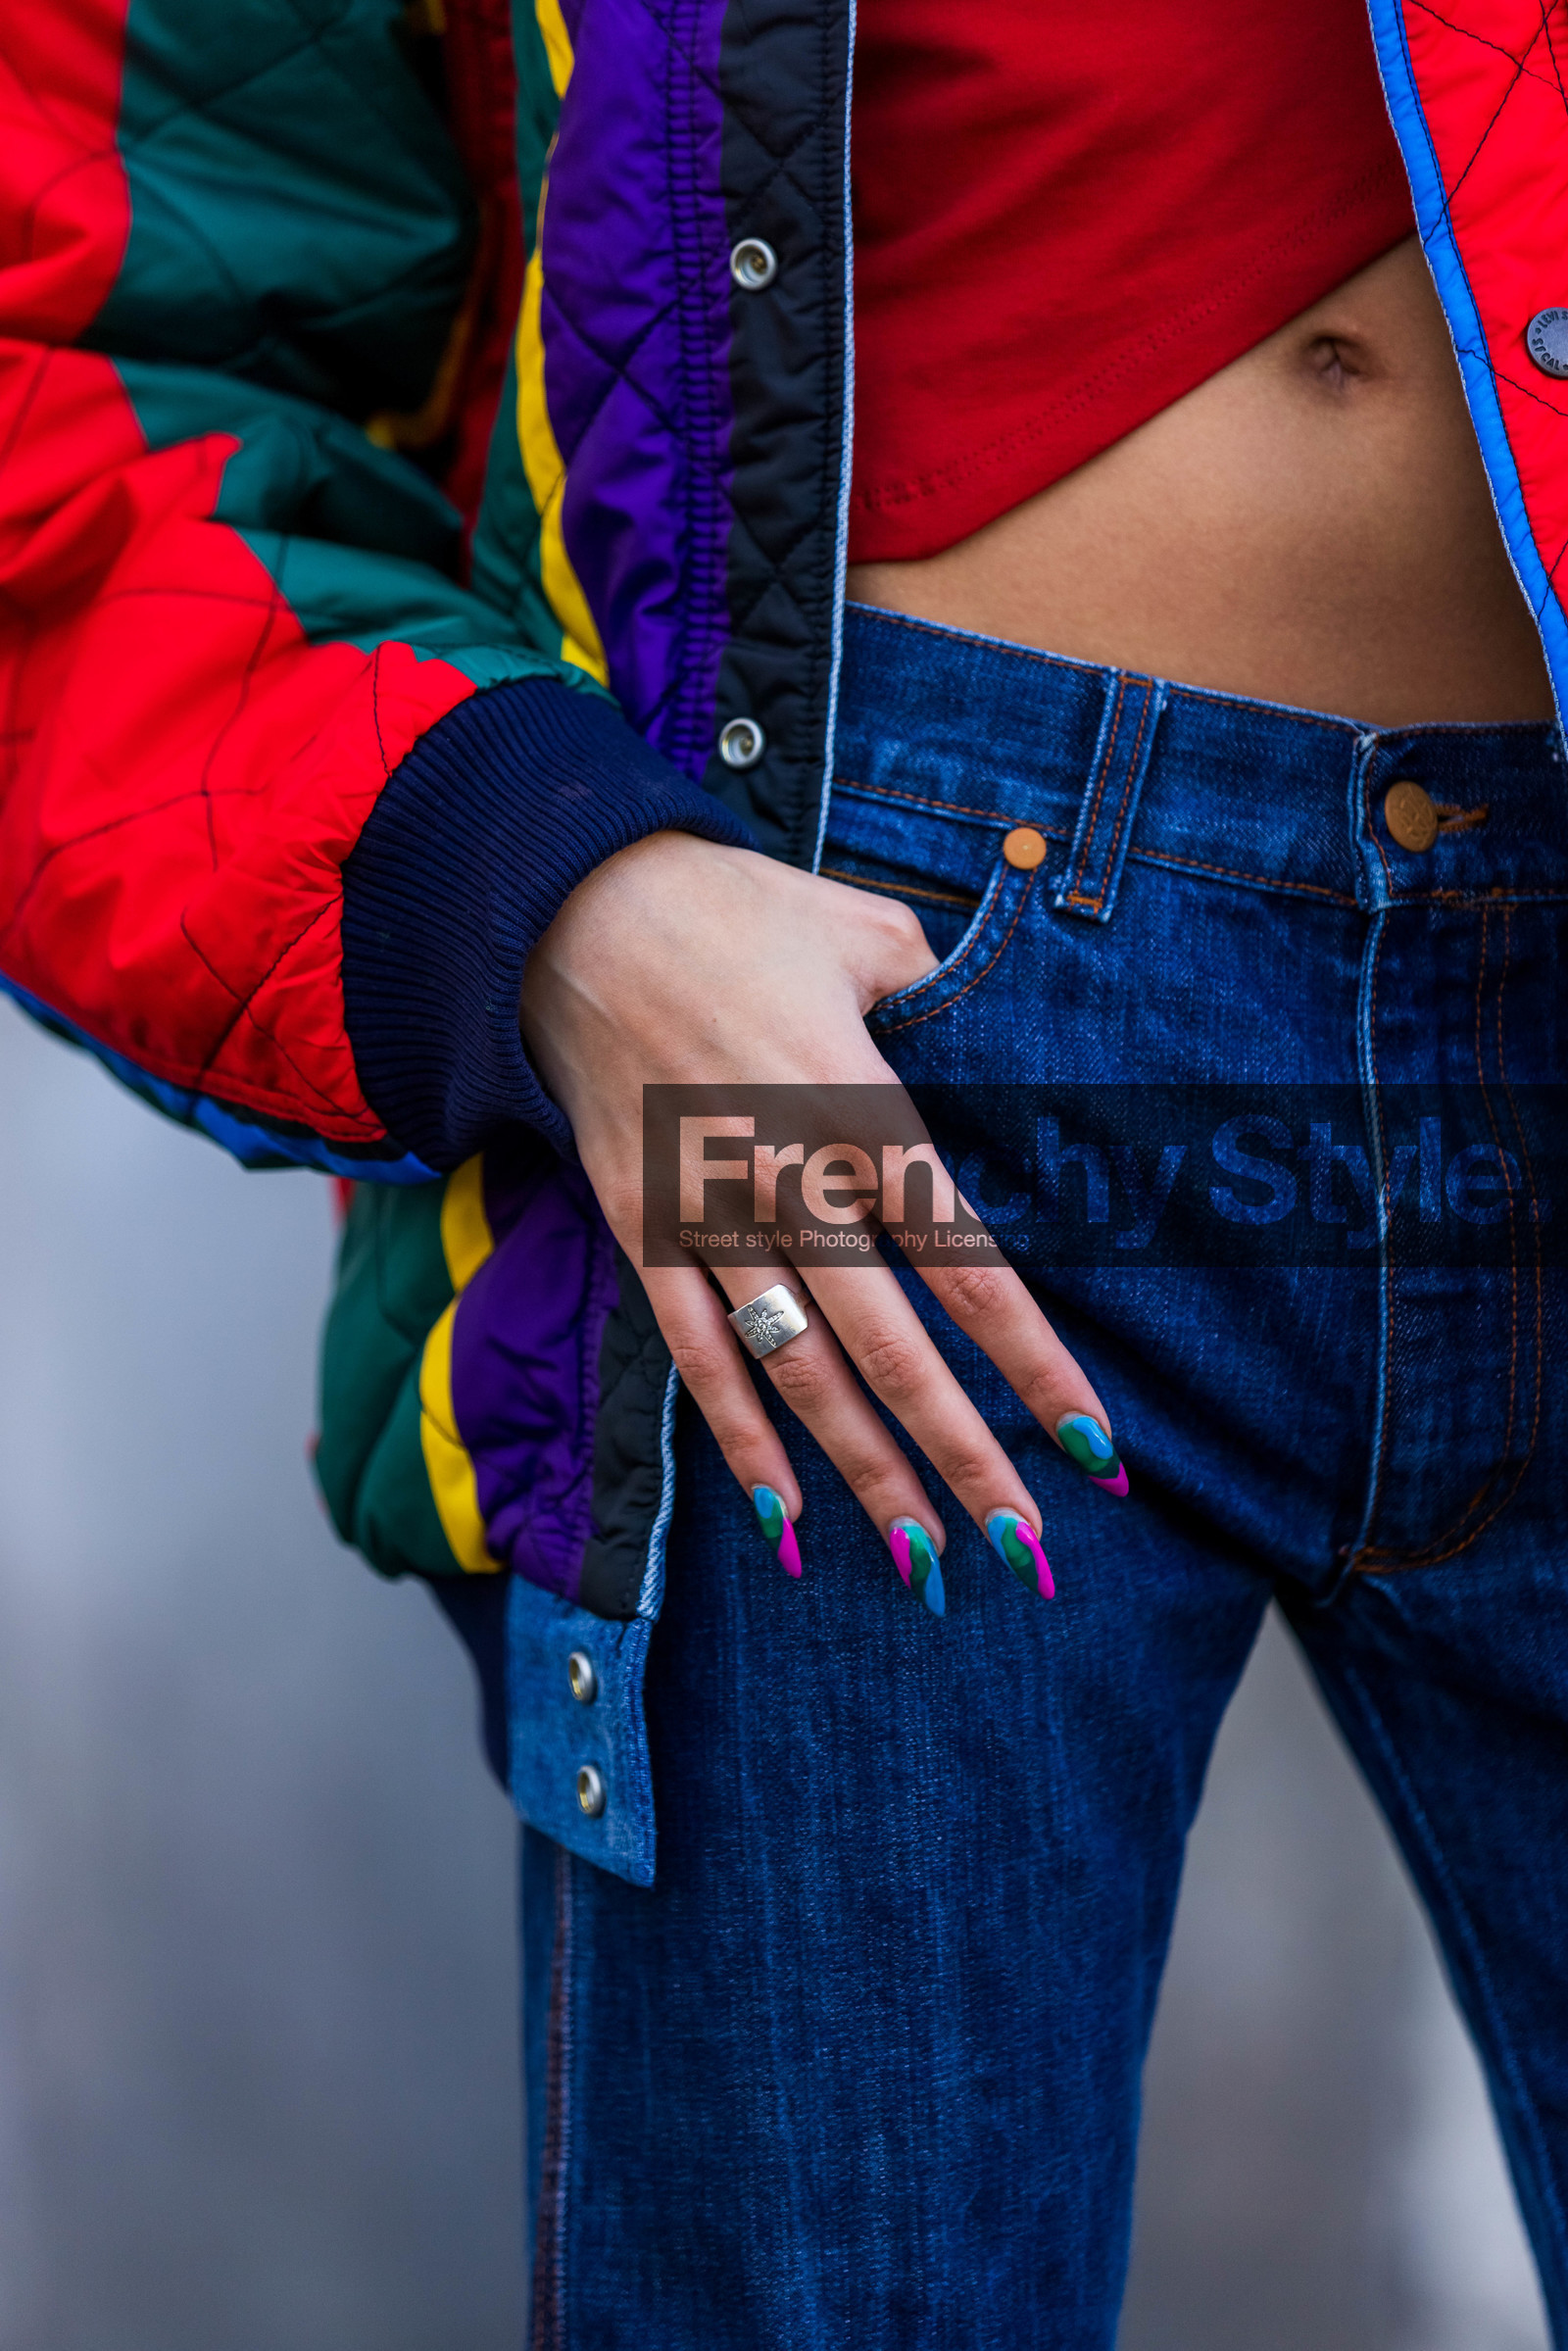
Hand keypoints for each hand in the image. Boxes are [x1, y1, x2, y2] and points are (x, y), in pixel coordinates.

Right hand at [519, 830, 1122, 1610]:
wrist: (568, 905)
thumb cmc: (735, 910)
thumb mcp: (868, 930)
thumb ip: (945, 1001)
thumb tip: (1004, 1047)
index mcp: (863, 1111)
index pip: (970, 1267)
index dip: (1035, 1365)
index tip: (1095, 1446)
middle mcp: (790, 1182)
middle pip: (895, 1349)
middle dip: (966, 1457)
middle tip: (1025, 1548)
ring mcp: (707, 1215)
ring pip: (799, 1371)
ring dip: (864, 1472)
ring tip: (922, 1558)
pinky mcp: (640, 1229)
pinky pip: (694, 1353)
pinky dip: (738, 1437)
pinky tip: (783, 1514)